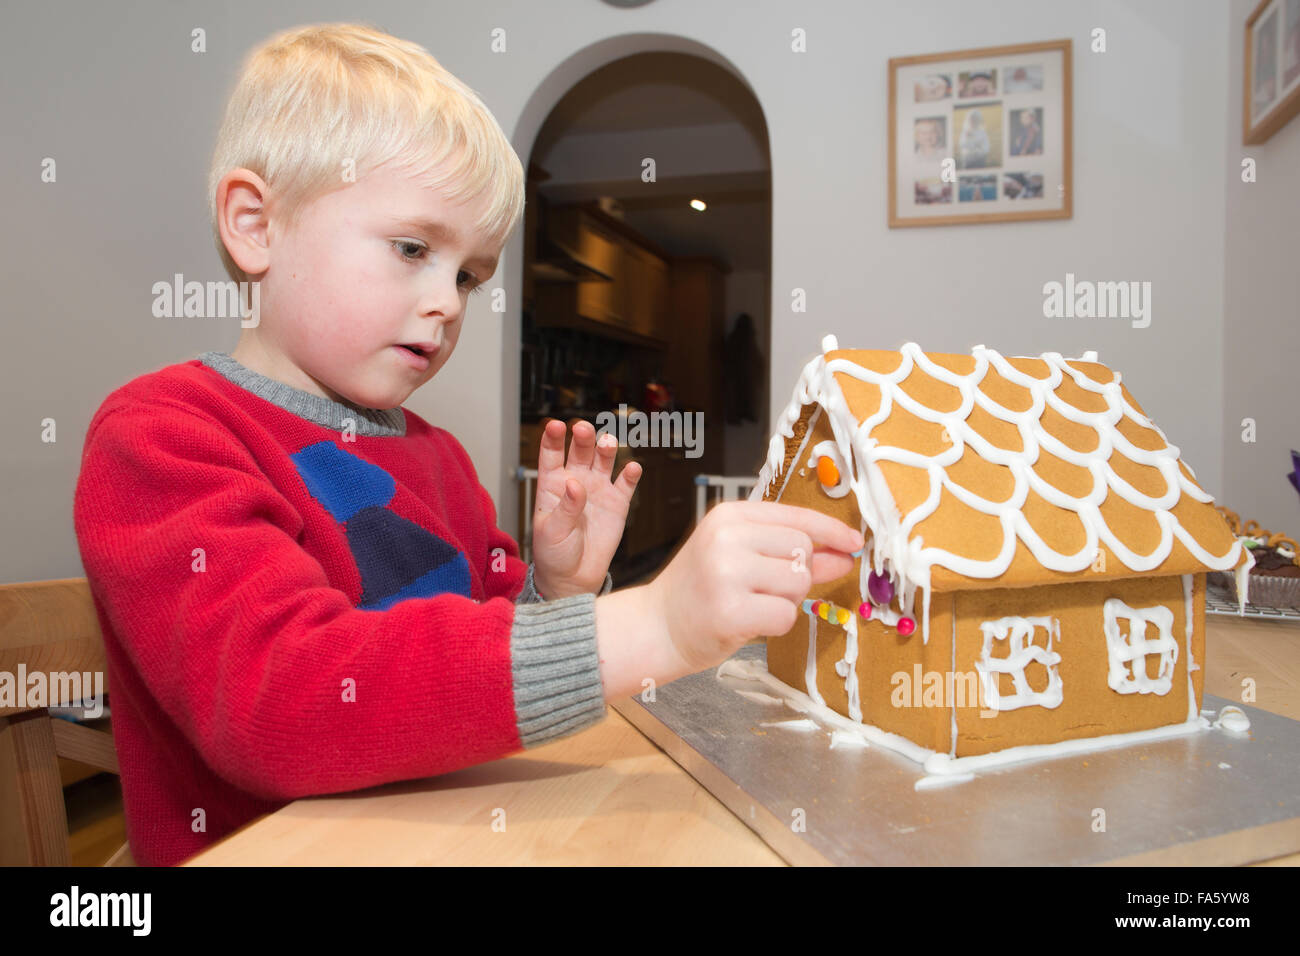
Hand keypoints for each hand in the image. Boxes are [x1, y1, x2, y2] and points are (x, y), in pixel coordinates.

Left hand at [532, 419, 641, 597]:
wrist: (573, 577)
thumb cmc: (554, 553)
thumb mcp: (552, 531)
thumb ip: (565, 507)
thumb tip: (576, 484)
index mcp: (552, 485)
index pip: (552, 455)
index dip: (553, 439)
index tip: (556, 426)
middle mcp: (576, 481)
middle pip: (580, 451)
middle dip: (582, 438)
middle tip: (583, 430)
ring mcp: (598, 490)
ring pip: (603, 461)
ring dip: (606, 449)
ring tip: (607, 443)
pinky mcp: (617, 503)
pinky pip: (626, 484)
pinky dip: (630, 474)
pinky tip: (632, 468)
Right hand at [646, 500, 863, 673]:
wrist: (656, 627)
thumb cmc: (701, 591)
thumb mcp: (742, 559)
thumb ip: (792, 554)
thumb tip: (844, 553)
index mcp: (727, 516)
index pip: (795, 517)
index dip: (830, 530)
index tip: (854, 541)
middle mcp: (726, 538)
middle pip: (802, 549)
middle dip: (797, 573)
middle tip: (764, 588)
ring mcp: (726, 573)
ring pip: (798, 582)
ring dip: (787, 600)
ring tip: (753, 603)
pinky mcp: (730, 611)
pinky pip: (786, 615)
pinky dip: (776, 623)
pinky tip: (748, 621)